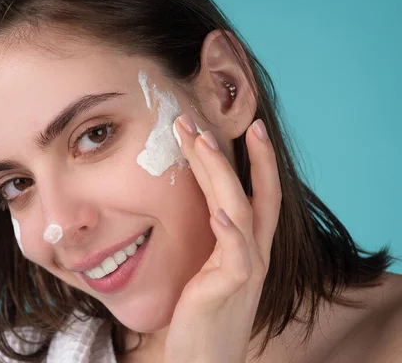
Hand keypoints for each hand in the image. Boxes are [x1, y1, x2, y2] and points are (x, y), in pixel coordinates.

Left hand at [164, 114, 281, 362]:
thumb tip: (205, 207)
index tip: (241, 126)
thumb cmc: (205, 312)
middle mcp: (254, 250)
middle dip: (234, 152)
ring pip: (240, 210)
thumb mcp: (211, 265)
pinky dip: (229, 230)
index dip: (253, 159)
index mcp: (248, 244)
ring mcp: (246, 268)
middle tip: (205, 120)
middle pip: (252, 192)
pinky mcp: (231, 286)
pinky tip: (218, 211)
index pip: (257, 193)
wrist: (206, 358)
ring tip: (202, 142)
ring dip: (221, 173)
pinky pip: (235, 253)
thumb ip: (215, 237)